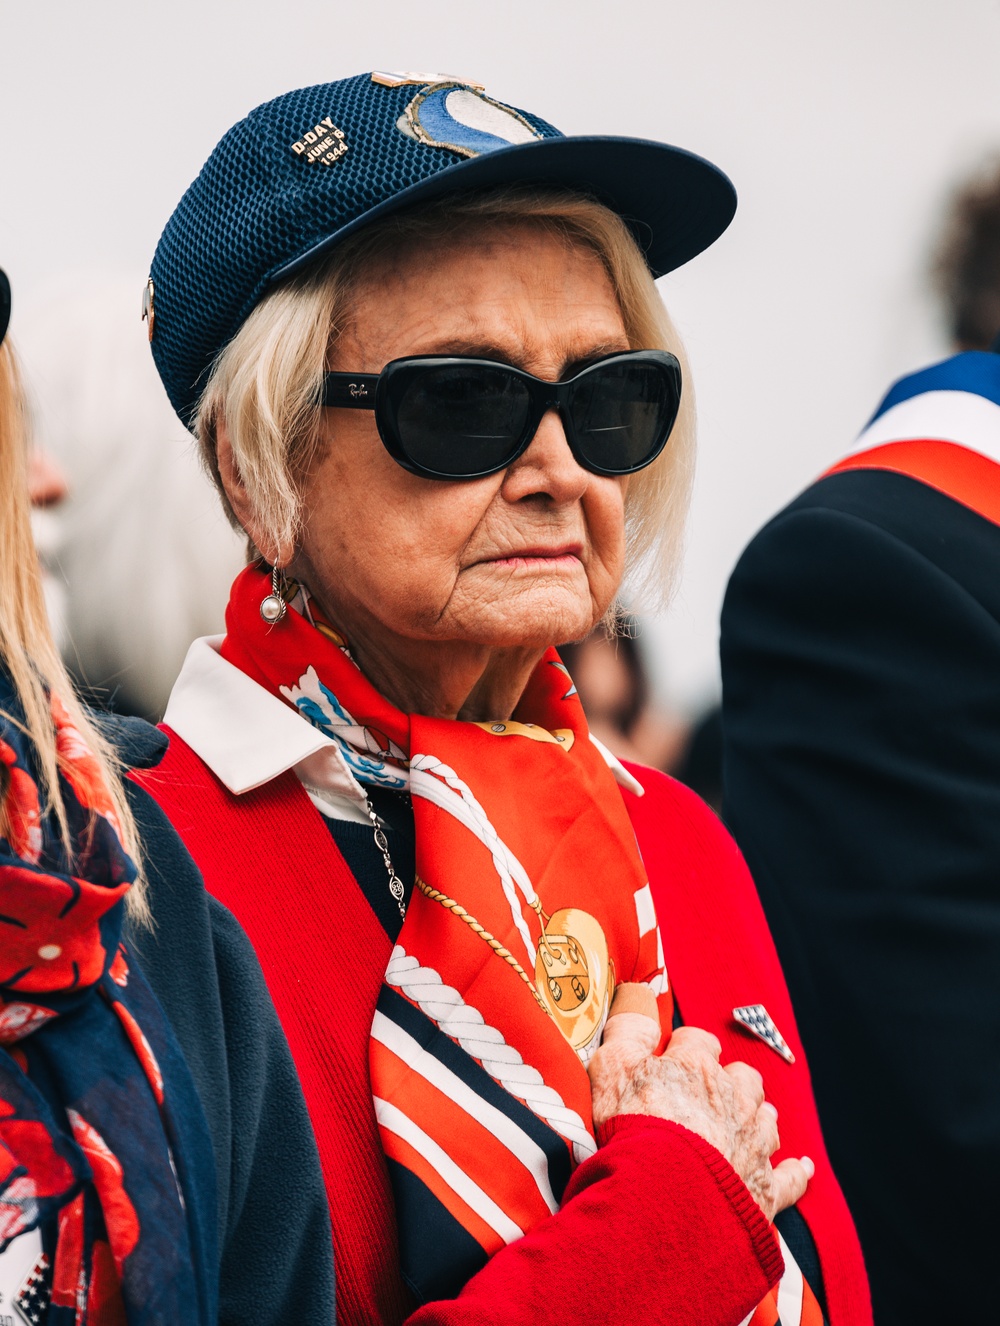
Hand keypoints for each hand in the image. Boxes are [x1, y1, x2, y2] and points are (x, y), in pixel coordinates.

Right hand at [588, 985, 813, 1221]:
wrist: (666, 1196)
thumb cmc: (635, 1128)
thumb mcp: (613, 1067)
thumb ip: (627, 1029)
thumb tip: (637, 991)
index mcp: (698, 1066)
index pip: (699, 1041)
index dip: (685, 1049)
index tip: (671, 1060)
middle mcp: (734, 1097)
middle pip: (742, 1077)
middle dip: (729, 1082)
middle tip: (707, 1096)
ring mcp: (753, 1142)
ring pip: (766, 1117)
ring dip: (756, 1118)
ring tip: (741, 1124)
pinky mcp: (764, 1187)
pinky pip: (790, 1175)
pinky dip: (795, 1171)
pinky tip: (801, 1167)